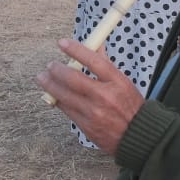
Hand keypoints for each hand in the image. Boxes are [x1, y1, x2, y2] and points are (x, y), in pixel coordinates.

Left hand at [37, 38, 143, 153]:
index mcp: (118, 82)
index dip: (76, 50)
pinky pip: (66, 109)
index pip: (94, 61)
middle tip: (50, 65)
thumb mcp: (123, 83)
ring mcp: (94, 112)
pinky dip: (58, 100)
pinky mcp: (87, 126)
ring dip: (50, 85)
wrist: (136, 136)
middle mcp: (105, 96)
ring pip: (65, 95)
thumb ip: (106, 64)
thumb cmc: (129, 106)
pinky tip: (53, 94)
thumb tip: (95, 44)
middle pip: (74, 78)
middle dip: (57, 70)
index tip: (62, 43)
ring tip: (42, 78)